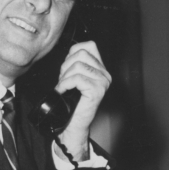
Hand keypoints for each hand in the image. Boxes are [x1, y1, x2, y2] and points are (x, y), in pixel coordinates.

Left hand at [54, 41, 111, 161]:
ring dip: (65, 76)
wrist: (73, 123)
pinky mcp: (97, 90)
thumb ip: (75, 63)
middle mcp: (105, 74)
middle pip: (81, 54)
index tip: (67, 66)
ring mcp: (102, 82)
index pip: (89, 45)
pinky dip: (65, 84)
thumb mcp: (74, 77)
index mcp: (101, 69)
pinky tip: (63, 90)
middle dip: (66, 65)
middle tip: (63, 79)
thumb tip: (70, 52)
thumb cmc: (72, 101)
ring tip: (64, 86)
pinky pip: (77, 79)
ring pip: (78, 66)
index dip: (73, 52)